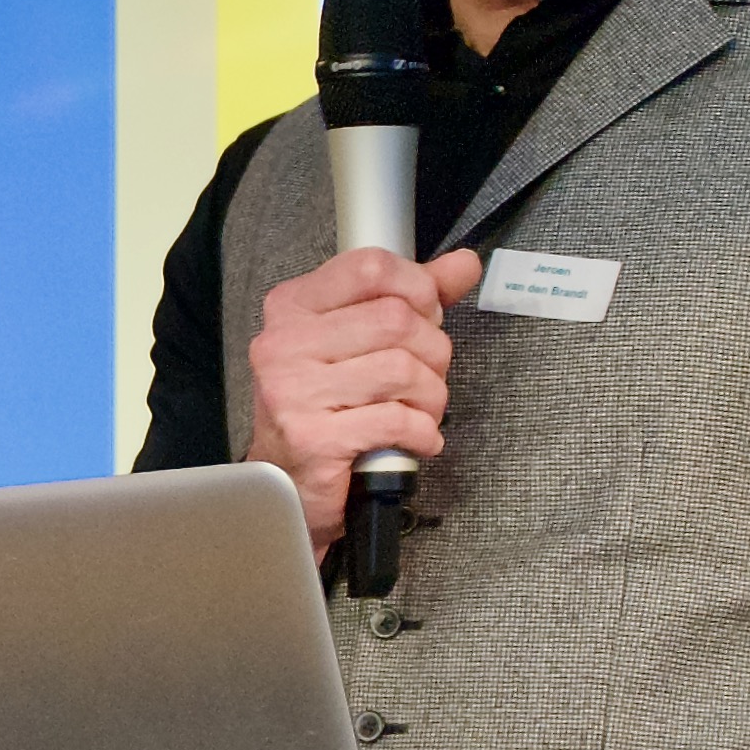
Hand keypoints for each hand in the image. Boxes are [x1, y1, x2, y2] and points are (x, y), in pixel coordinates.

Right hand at [243, 245, 485, 550]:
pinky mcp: (314, 438)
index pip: (370, 267)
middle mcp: (285, 343)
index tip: (426, 315)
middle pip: (395, 319)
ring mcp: (295, 391)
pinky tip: (416, 439)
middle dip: (432, 351)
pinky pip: (396, 421)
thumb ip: (411, 299)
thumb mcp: (358, 341)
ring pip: (402, 370)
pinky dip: (422, 433)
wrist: (286, 485)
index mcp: (293, 307)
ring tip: (422, 411)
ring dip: (431, 397)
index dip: (417, 288)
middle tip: (427, 375)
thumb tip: (464, 264)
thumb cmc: (324, 408)